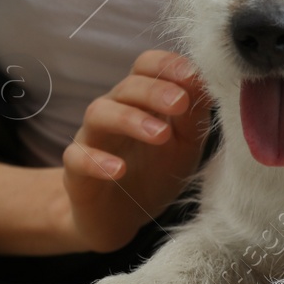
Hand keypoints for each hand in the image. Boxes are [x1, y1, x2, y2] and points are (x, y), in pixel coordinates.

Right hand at [61, 49, 213, 253]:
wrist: (119, 218)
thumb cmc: (153, 173)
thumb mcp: (184, 145)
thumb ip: (194, 116)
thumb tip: (208, 83)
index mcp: (140, 99)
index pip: (146, 66)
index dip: (166, 65)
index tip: (192, 74)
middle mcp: (112, 110)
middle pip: (126, 87)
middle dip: (154, 91)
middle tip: (180, 104)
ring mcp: (91, 138)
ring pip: (99, 114)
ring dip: (130, 119)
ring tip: (160, 135)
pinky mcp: (75, 170)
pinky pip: (77, 158)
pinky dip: (97, 161)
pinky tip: (119, 170)